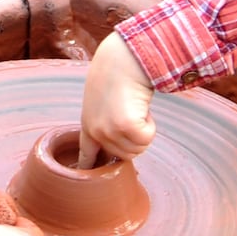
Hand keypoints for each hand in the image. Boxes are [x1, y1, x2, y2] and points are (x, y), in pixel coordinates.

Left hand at [77, 32, 154, 167]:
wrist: (123, 58)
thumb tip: (121, 136)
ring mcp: (109, 130)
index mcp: (87, 125)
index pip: (87, 155)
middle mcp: (95, 131)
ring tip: (136, 106)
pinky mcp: (125, 126)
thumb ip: (106, 120)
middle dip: (136, 137)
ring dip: (144, 129)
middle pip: (126, 155)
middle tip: (133, 112)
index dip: (89, 168)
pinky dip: (151, 124)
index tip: (85, 178)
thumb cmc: (117, 72)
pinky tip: (141, 106)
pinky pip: (147, 138)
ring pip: (138, 148)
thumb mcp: (103, 98)